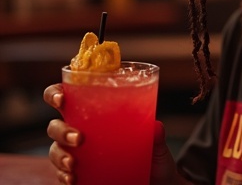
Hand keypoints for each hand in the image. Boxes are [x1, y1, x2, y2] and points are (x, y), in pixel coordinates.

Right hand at [43, 84, 191, 184]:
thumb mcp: (156, 144)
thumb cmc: (153, 155)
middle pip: (56, 125)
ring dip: (60, 156)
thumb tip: (156, 126)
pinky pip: (62, 176)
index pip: (68, 97)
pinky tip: (72, 180)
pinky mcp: (80, 177)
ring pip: (55, 150)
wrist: (159, 184)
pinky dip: (62, 177)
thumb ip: (156, 136)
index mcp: (97, 113)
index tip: (61, 98)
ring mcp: (79, 155)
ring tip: (73, 164)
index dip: (56, 94)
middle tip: (79, 138)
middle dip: (61, 130)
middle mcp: (83, 131)